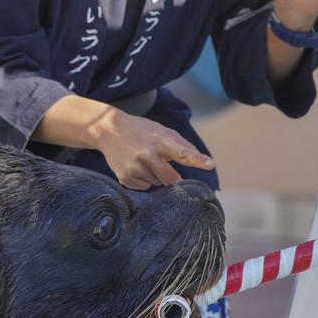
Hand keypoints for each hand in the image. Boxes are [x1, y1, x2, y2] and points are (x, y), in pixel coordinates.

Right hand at [92, 110, 214, 189]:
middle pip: (171, 178)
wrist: (108, 130)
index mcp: (160, 141)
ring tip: (144, 160)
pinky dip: (144, 180)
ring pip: (158, 183)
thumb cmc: (141, 130)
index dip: (197, 159)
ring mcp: (135, 167)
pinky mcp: (125, 177)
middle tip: (164, 166)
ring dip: (157, 175)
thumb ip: (181, 144)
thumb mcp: (161, 130)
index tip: (210, 164)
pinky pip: (145, 187)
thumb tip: (199, 158)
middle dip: (173, 177)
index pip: (182, 152)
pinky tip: (135, 166)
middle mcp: (147, 154)